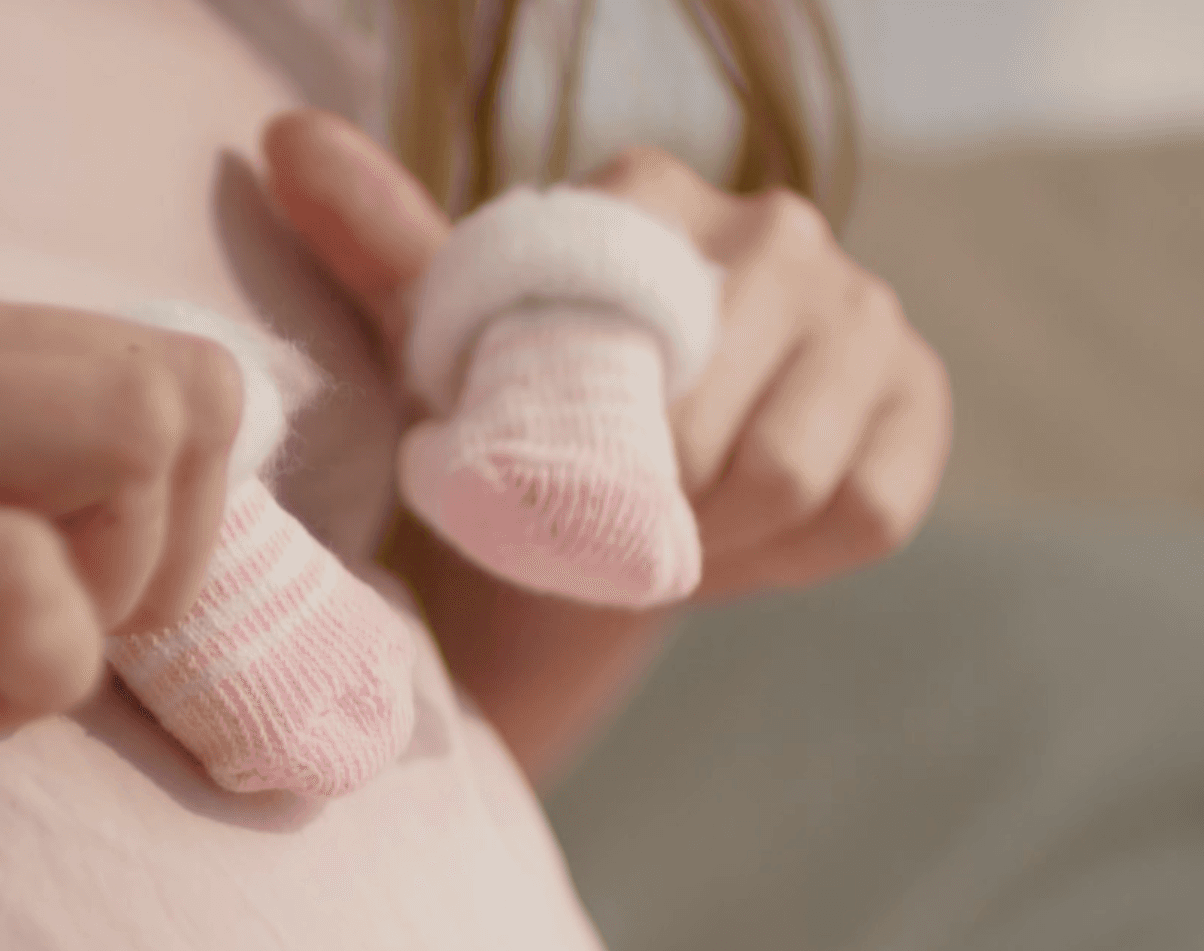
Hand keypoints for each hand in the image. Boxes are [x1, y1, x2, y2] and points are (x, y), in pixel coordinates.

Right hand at [0, 210, 239, 822]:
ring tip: (4, 674)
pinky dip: (42, 668)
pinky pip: (26, 581)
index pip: (116, 347)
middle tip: (70, 643)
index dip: (155, 498)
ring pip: (142, 433)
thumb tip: (24, 541)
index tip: (77, 597)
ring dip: (127, 587)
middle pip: (174, 378)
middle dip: (181, 542)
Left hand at [263, 110, 950, 601]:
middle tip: (605, 533)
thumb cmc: (513, 420)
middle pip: (719, 432)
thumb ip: (377, 243)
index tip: (552, 489)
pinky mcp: (920, 397)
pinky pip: (867, 508)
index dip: (590, 462)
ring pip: (795, 476)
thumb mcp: (438, 345)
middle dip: (653, 517)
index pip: (633, 355)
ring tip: (667, 538)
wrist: (597, 511)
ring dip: (719, 541)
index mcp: (652, 195)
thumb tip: (283, 140)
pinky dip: (794, 557)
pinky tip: (744, 539)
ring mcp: (865, 309)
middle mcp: (777, 229)